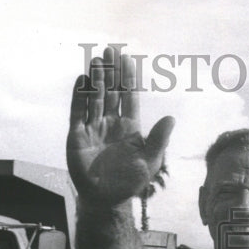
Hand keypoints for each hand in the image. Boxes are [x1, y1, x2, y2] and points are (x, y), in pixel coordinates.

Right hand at [67, 46, 174, 205]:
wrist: (107, 199)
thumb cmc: (131, 181)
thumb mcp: (150, 161)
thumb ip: (159, 139)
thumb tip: (171, 118)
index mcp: (129, 126)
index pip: (128, 96)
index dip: (127, 77)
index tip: (127, 58)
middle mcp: (111, 123)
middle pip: (110, 92)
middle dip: (110, 72)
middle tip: (109, 49)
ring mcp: (93, 128)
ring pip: (94, 98)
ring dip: (96, 79)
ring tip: (97, 60)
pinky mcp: (77, 136)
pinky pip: (78, 112)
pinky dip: (80, 97)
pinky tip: (82, 81)